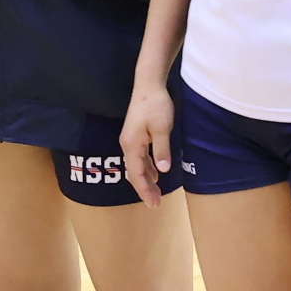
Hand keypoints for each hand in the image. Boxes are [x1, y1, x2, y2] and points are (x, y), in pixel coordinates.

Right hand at [120, 83, 176, 207]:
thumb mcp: (162, 128)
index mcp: (131, 144)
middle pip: (133, 172)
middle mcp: (127, 144)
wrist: (148, 85)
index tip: (154, 204)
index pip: (136, 173)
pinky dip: (146, 168)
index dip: (144, 190)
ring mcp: (130, 140)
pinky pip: (139, 157)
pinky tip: (155, 174)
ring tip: (155, 193)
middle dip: (143, 189)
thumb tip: (162, 171)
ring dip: (145, 180)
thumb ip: (161, 150)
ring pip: (136, 166)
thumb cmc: (155, 105)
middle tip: (155, 204)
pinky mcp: (136, 135)